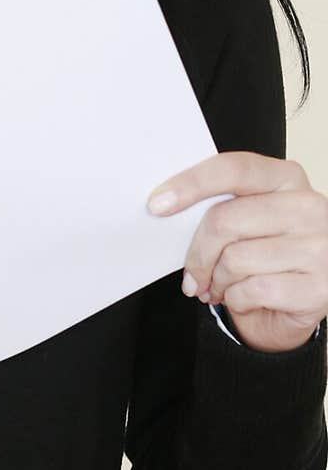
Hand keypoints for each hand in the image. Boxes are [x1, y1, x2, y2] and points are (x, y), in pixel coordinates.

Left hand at [147, 152, 327, 353]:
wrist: (301, 300)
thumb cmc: (267, 253)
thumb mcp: (249, 218)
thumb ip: (222, 205)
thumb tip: (165, 206)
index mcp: (287, 178)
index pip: (234, 169)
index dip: (191, 183)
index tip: (157, 204)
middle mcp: (309, 207)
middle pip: (225, 220)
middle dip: (198, 254)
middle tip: (192, 274)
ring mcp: (319, 248)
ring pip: (236, 259)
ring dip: (217, 281)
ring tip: (220, 287)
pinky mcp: (318, 288)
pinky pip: (253, 290)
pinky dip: (237, 299)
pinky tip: (242, 298)